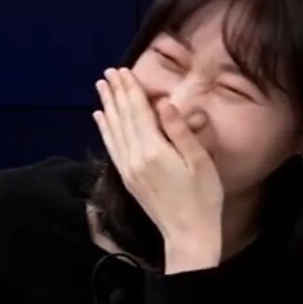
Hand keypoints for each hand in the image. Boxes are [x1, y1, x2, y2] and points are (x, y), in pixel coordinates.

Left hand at [93, 68, 223, 270]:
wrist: (188, 233)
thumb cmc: (202, 197)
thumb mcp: (199, 160)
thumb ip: (179, 130)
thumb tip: (164, 103)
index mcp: (153, 151)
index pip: (137, 112)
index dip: (130, 89)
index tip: (122, 70)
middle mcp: (134, 158)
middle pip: (122, 117)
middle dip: (116, 93)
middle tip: (108, 73)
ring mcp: (127, 168)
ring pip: (113, 130)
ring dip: (107, 106)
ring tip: (101, 87)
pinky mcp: (126, 177)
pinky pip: (111, 146)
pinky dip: (104, 129)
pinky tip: (100, 117)